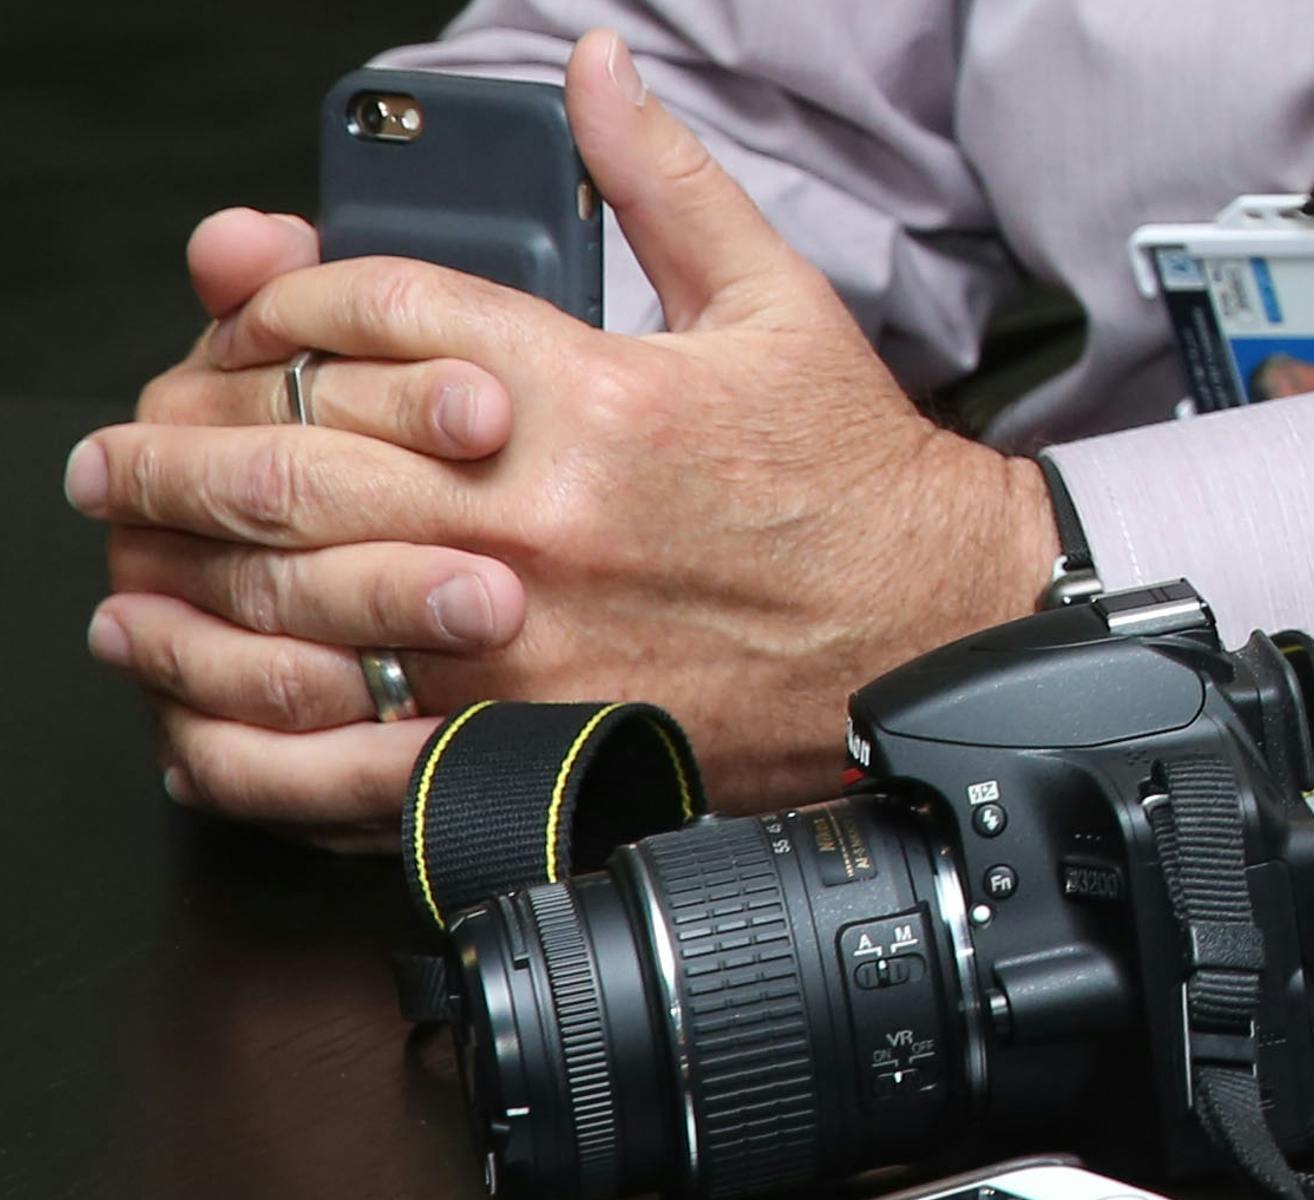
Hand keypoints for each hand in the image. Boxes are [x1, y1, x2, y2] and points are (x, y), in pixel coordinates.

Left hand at [70, 29, 1056, 838]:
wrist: (932, 634)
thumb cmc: (857, 486)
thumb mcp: (773, 305)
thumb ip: (663, 183)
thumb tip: (596, 72)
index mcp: (585, 392)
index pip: (369, 313)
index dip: (279, 298)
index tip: (247, 315)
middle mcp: (535, 517)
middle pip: (290, 455)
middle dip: (176, 442)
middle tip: (120, 451)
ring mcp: (526, 643)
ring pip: (291, 602)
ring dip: (180, 579)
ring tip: (127, 563)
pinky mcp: (537, 748)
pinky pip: (353, 753)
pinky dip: (255, 739)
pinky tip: (204, 717)